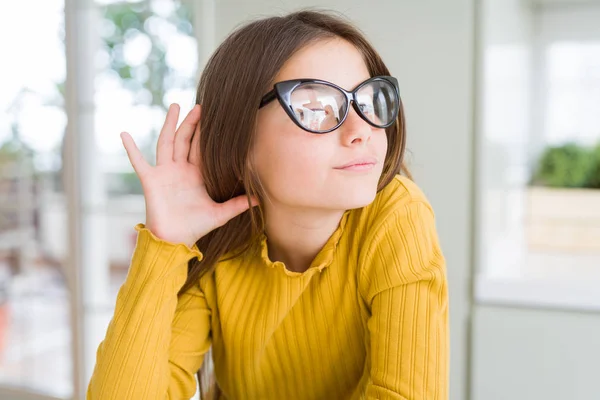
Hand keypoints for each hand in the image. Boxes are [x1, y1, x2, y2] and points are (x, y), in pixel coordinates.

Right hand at [120, 103, 256, 247]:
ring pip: (167, 142)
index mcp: (196, 174)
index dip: (207, 133)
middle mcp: (180, 170)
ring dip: (169, 124)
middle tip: (200, 105)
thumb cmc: (195, 227)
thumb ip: (238, 204)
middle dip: (192, 123)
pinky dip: (131, 148)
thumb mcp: (221, 214)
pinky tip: (124, 133)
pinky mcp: (150, 180)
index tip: (214, 116)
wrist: (174, 240)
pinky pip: (138, 161)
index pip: (202, 148)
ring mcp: (164, 172)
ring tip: (175, 106)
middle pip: (186, 140)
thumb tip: (261, 199)